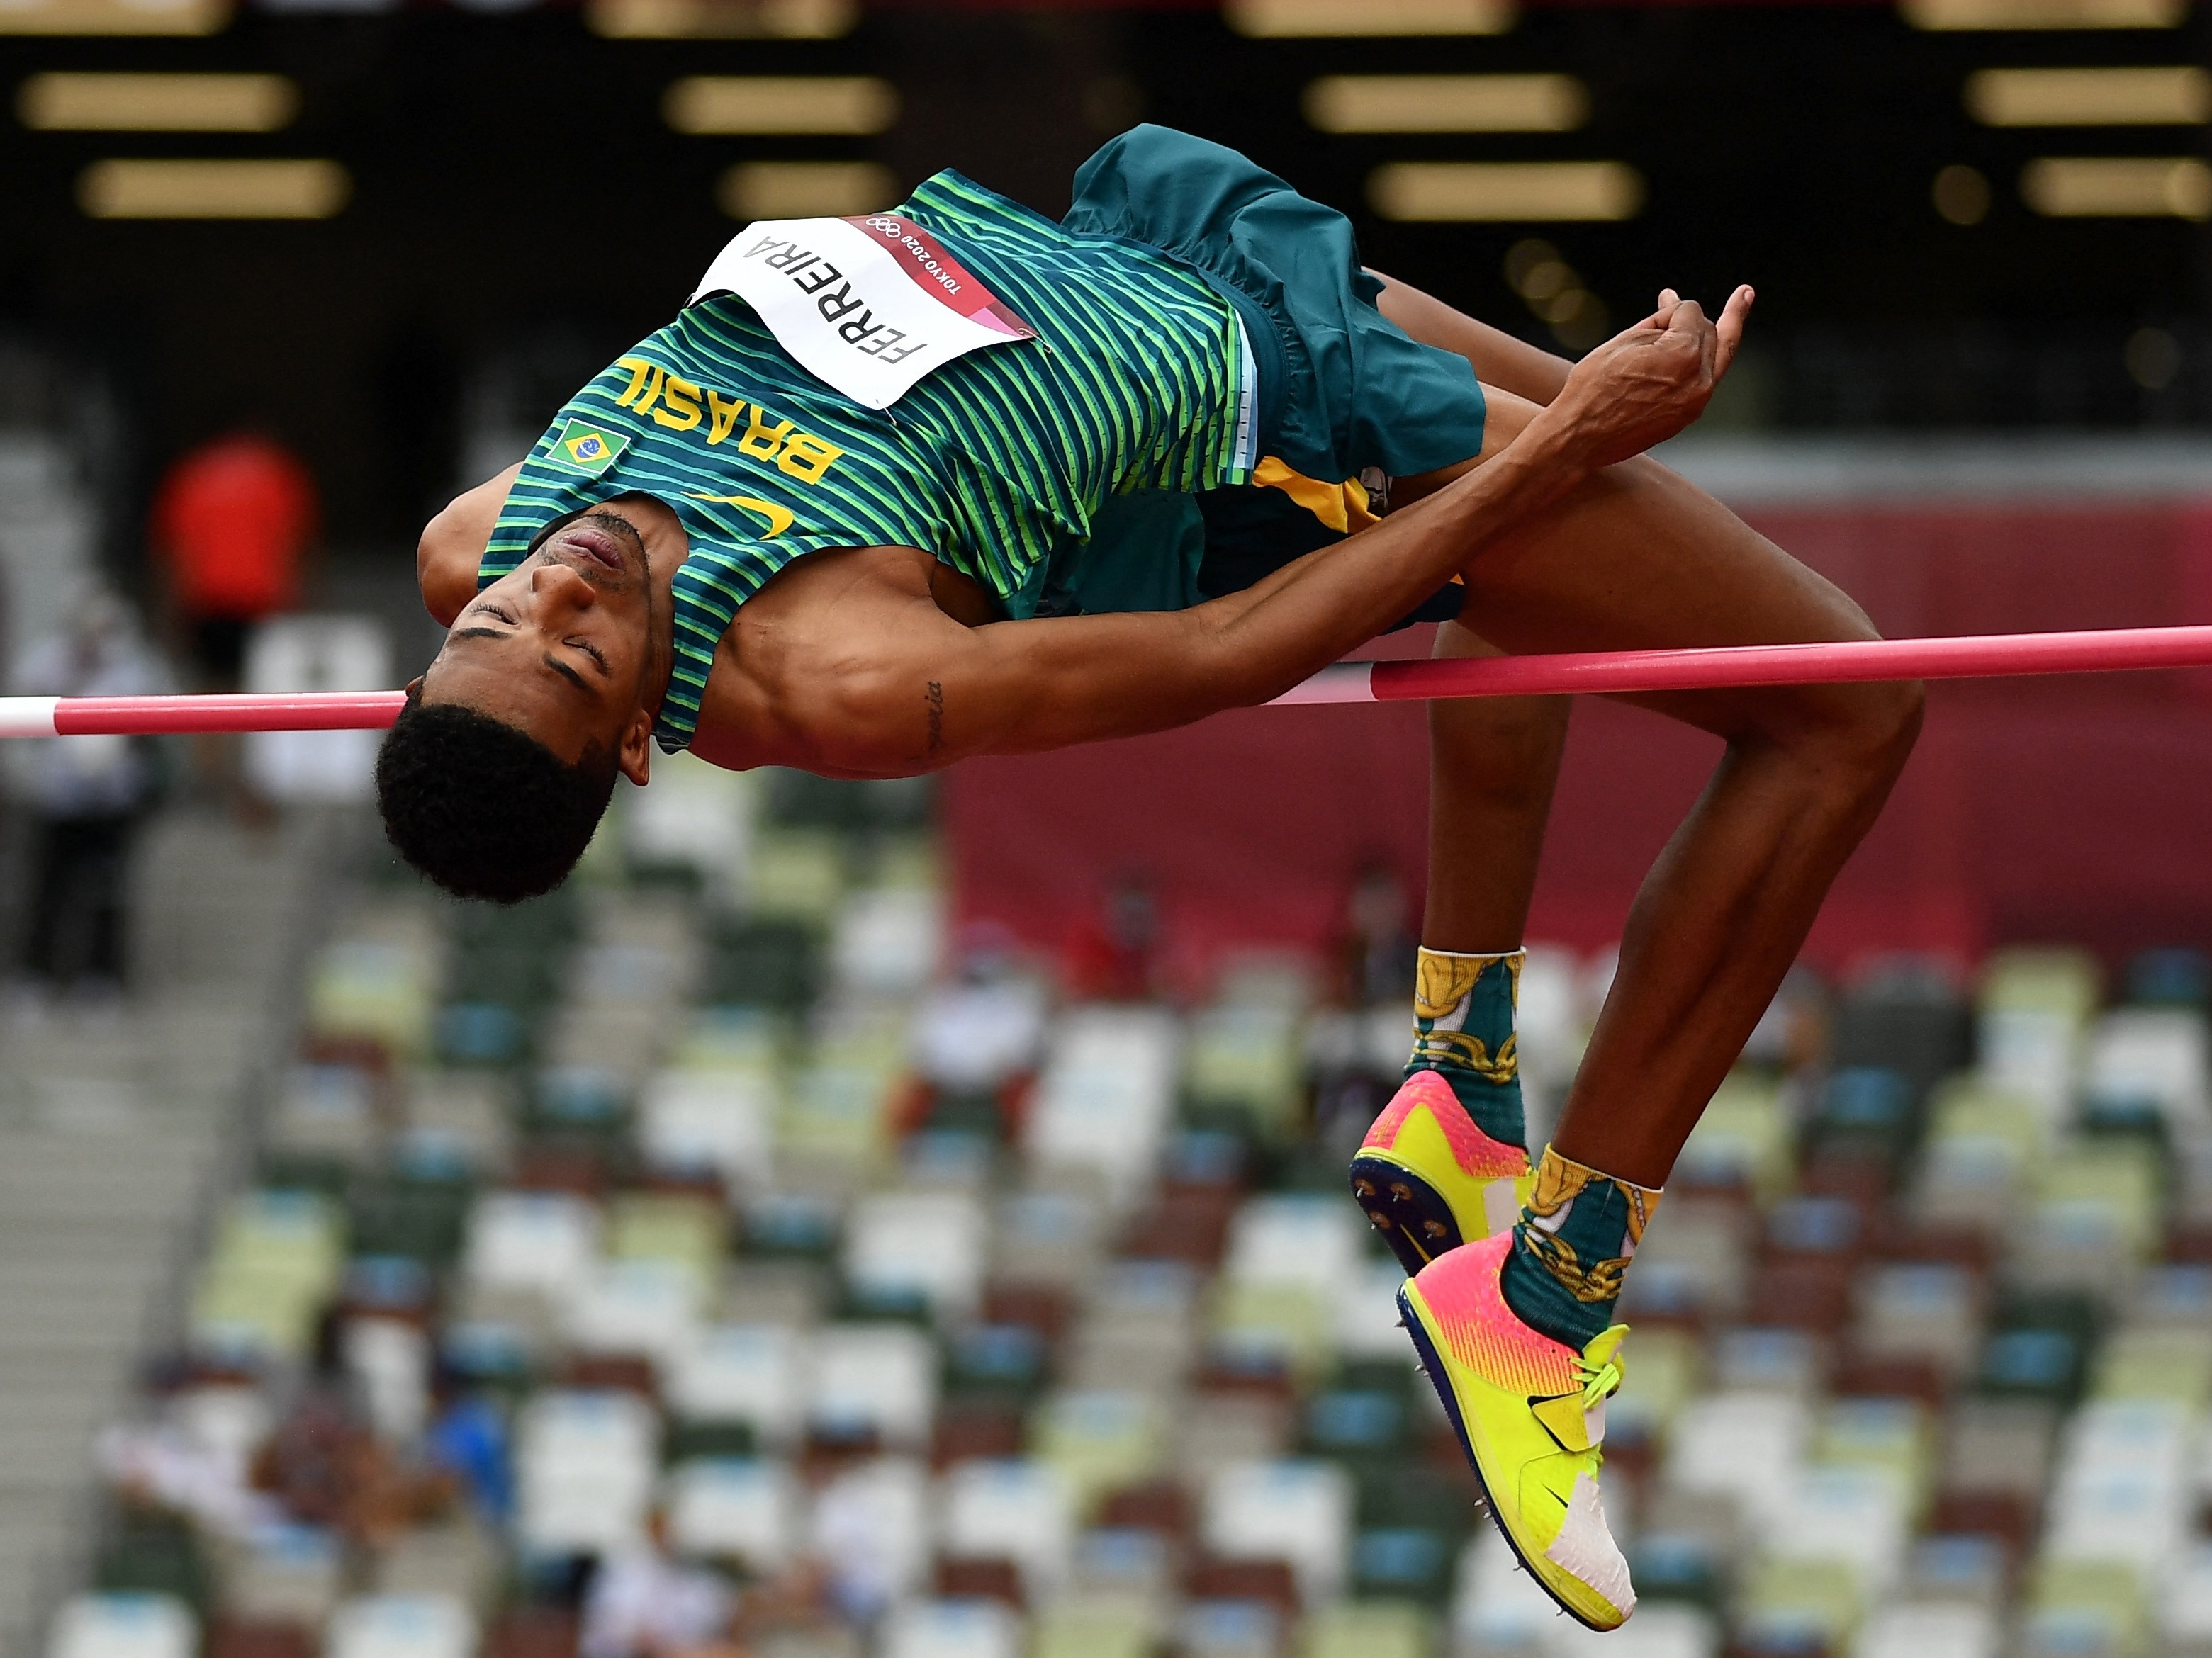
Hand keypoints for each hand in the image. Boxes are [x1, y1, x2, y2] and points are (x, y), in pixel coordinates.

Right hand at [1543, 285, 1754, 468]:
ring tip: (1745, 297)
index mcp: (1682, 353)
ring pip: (1719, 356)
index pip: (1692, 313)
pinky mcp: (1689, 416)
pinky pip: (1706, 380)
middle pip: (1711, 332)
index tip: (1661, 302)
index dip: (1672, 307)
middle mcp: (1699, 378)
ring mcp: (1697, 401)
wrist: (1580, 438)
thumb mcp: (1623, 342)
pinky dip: (1706, 360)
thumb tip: (1676, 305)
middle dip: (1699, 317)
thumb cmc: (1593, 387)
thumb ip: (1658, 322)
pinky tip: (1711, 343)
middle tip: (1718, 297)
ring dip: (1724, 332)